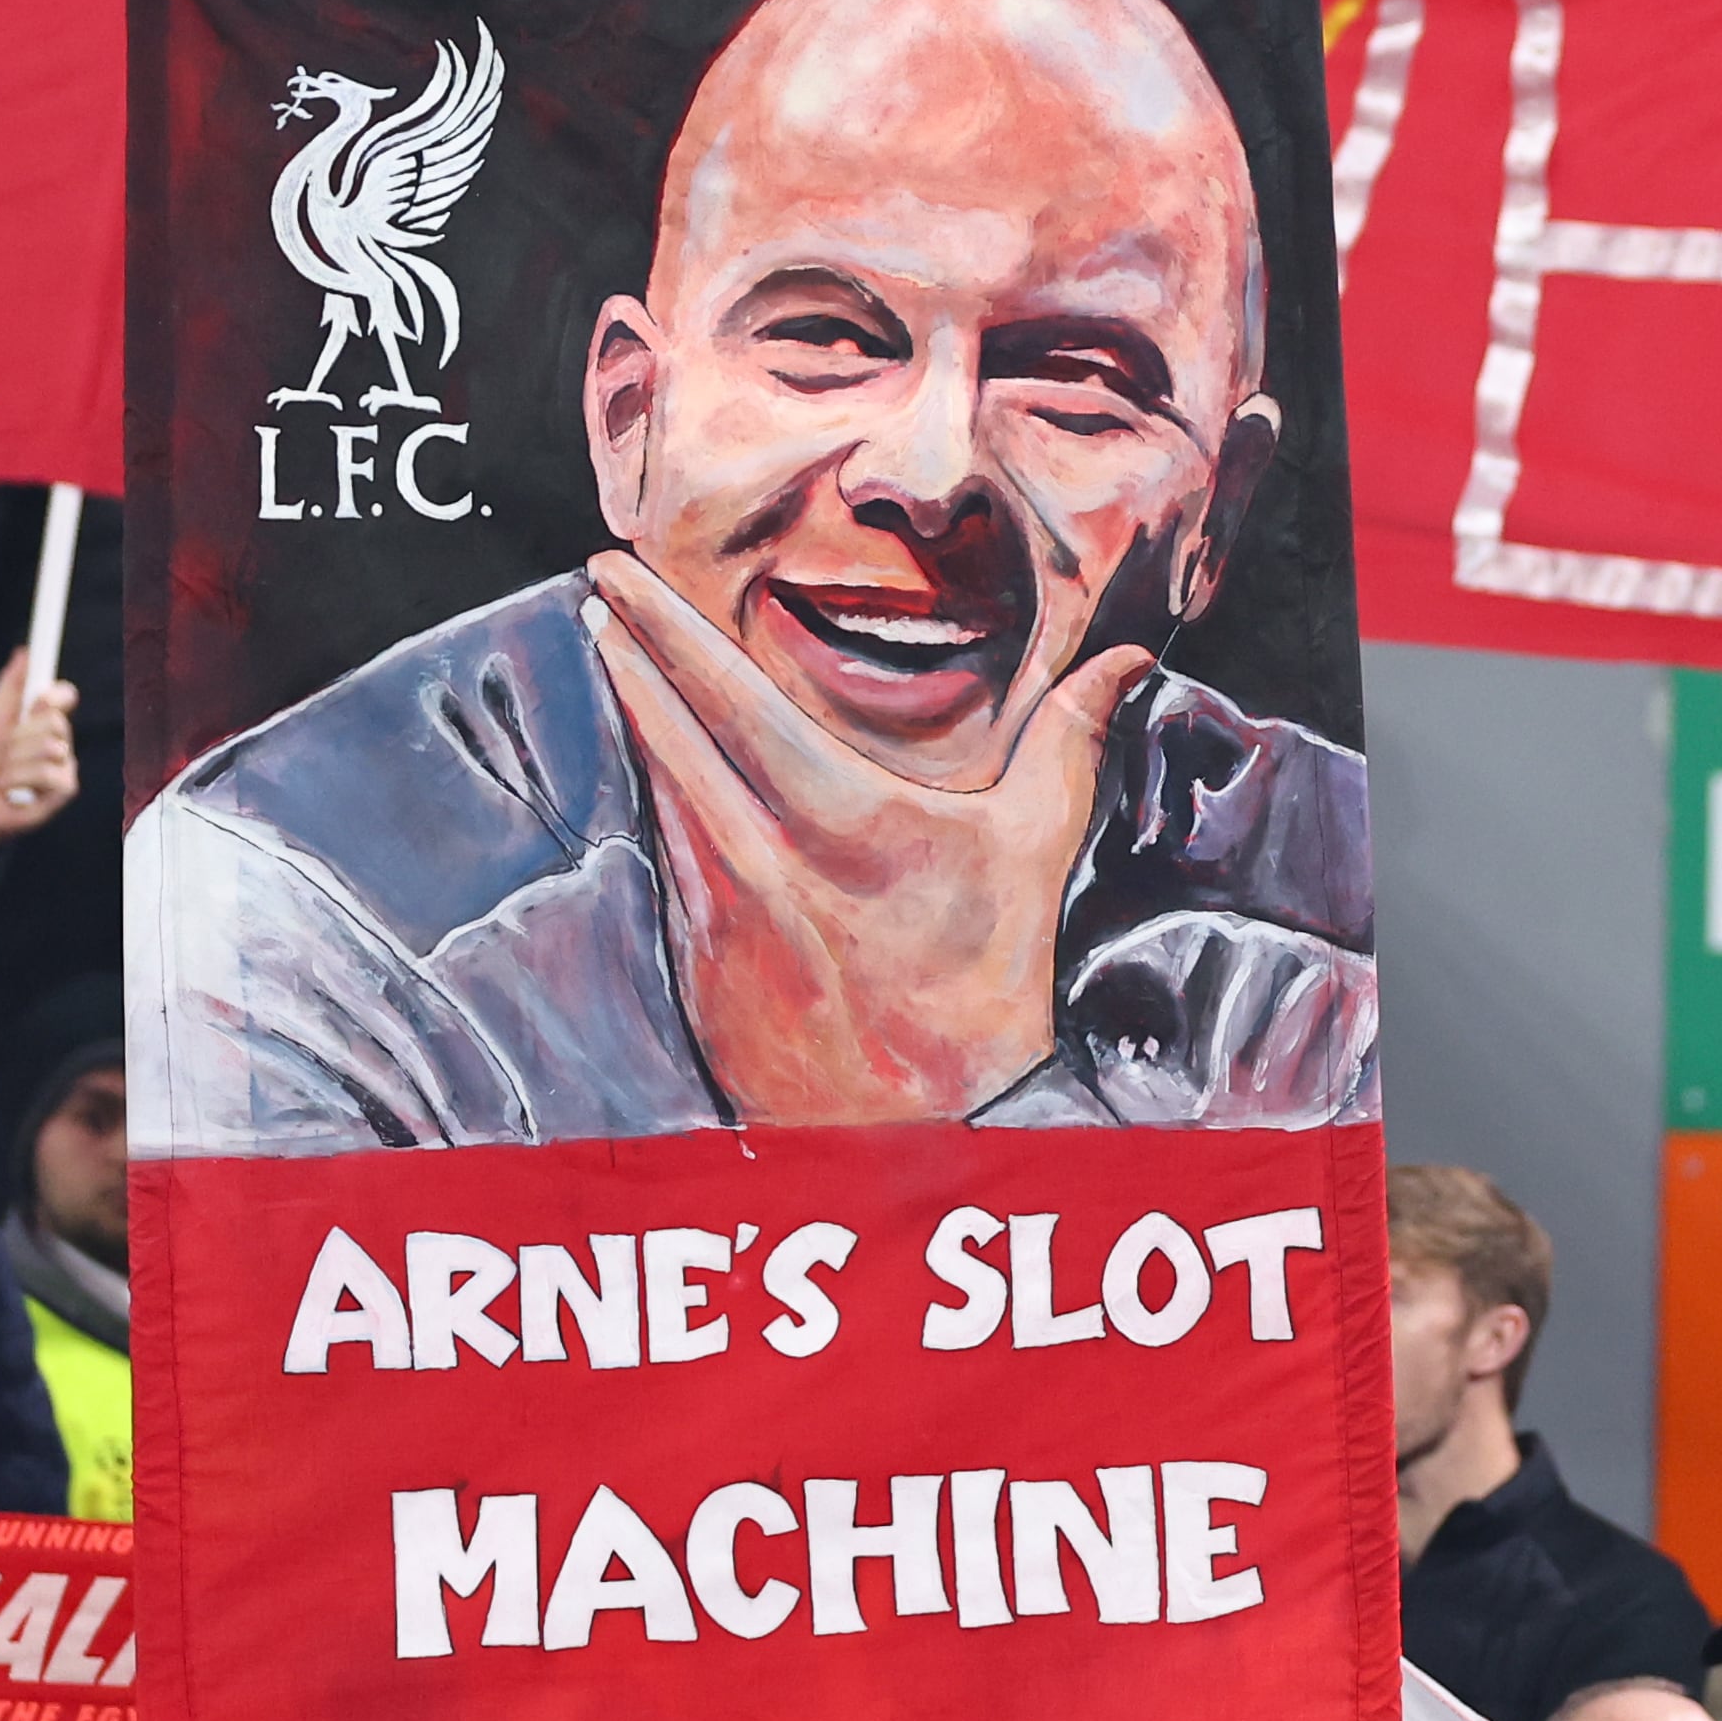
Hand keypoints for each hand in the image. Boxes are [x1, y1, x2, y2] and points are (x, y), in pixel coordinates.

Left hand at [0, 652, 80, 869]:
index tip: (41, 697)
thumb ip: (9, 686)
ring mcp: (64, 765)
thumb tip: (24, 652)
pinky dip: (22, 780)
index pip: (64, 695)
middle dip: (20, 736)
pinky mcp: (64, 789)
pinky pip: (51, 774)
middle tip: (4, 750)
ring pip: (51, 748)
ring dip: (15, 762)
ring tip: (3, 774)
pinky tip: (13, 790)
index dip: (56, 693)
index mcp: (42, 719)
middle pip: (56, 721)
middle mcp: (58, 739)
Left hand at [583, 550, 1142, 1125]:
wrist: (922, 1146)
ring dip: (637, 720)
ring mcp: (718, 919)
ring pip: (661, 793)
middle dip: (630, 652)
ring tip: (612, 655)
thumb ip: (1068, 746)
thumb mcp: (1031, 859)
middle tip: (597, 588)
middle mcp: (758, 861)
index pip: (729, 698)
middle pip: (668, 733)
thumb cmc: (983, 999)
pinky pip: (670, 859)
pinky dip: (659, 803)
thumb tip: (1124, 661)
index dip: (666, 628)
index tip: (620, 574)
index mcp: (837, 821)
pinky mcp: (700, 970)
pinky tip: (653, 776)